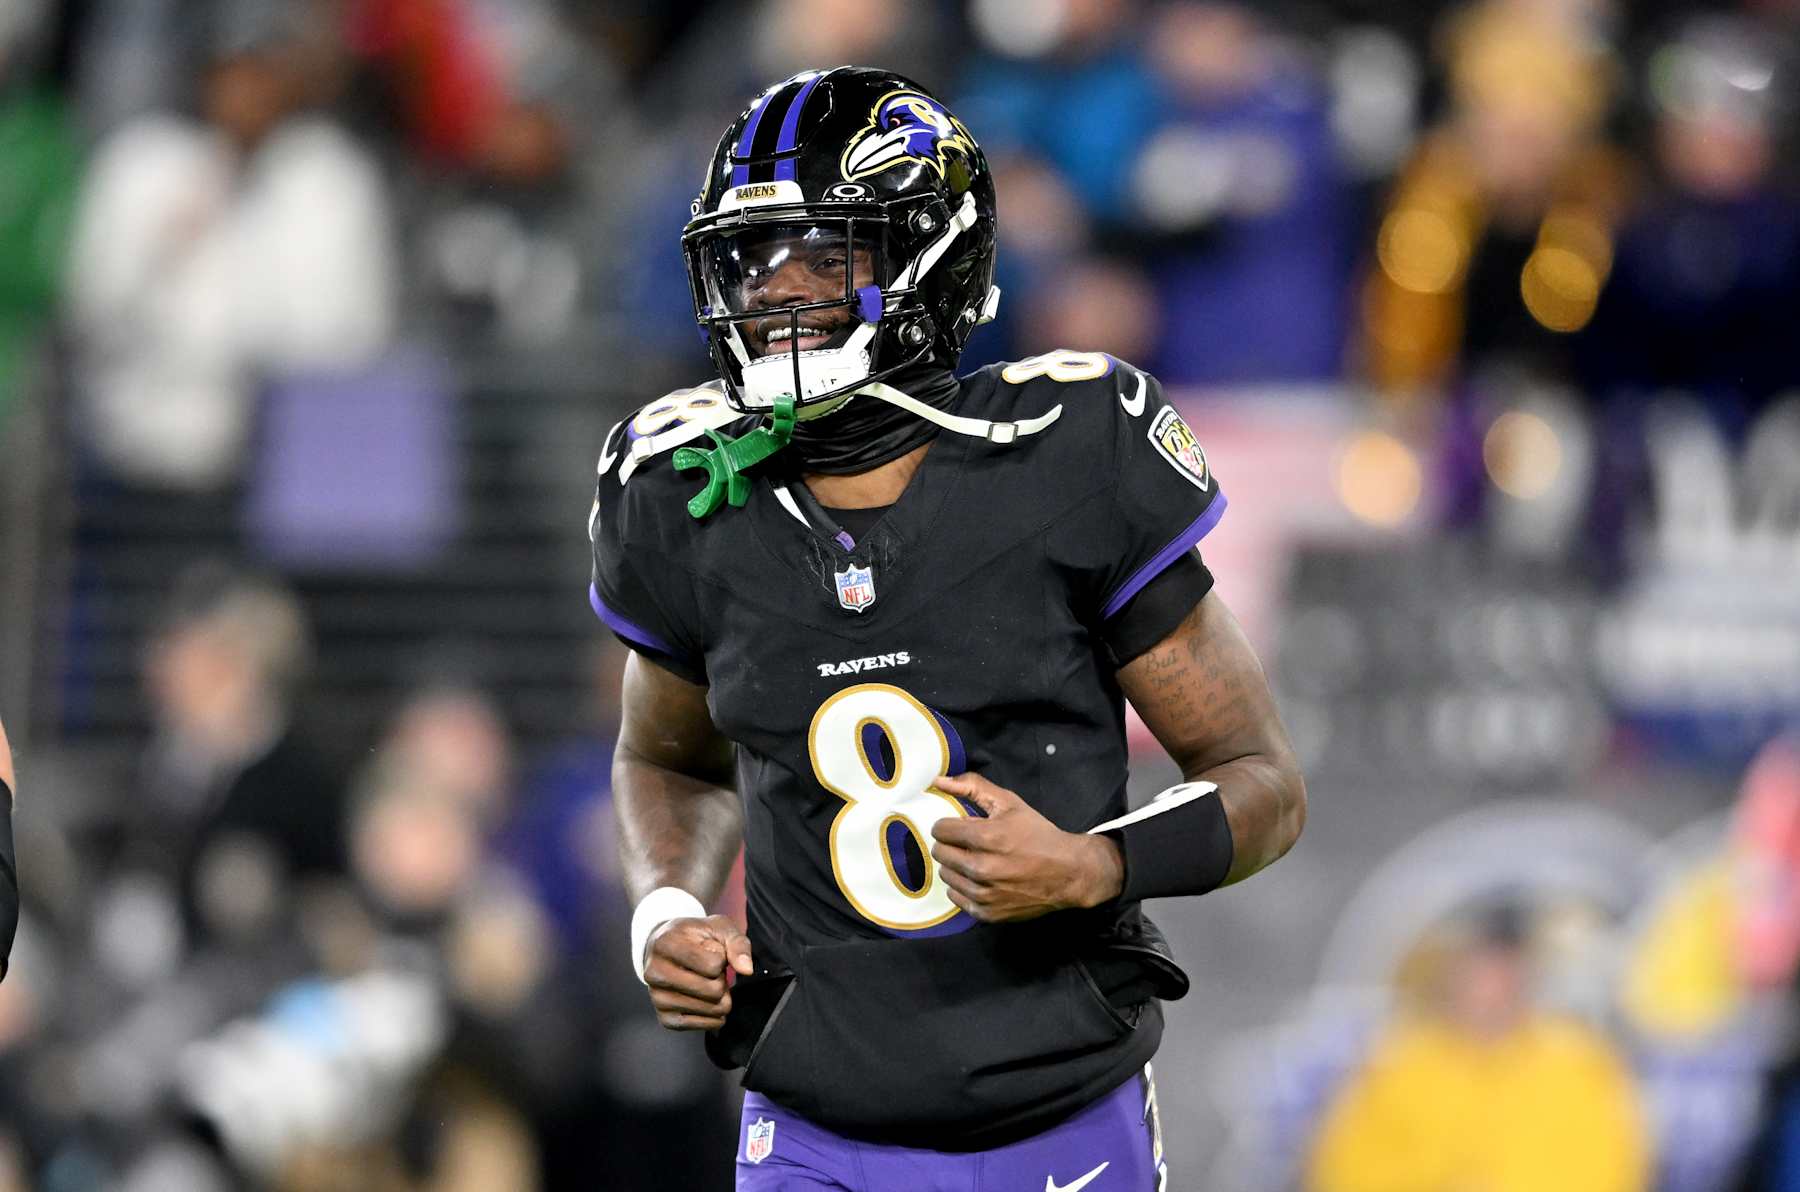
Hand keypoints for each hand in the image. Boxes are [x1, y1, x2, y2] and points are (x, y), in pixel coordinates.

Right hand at [643, 914, 753, 1029]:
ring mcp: (657, 998)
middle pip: (713, 990)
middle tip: (711, 970)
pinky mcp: (665, 1018)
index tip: (710, 951)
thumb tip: (747, 970)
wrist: (666, 948)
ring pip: (711, 1009)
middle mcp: (654, 972)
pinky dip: (714, 1015)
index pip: (713, 965)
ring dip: (719, 997)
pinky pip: (704, 1025)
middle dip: (722, 980)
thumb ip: (738, 944)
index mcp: (665, 944)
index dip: (722, 958)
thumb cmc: (695, 937)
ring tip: (705, 981)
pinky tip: (706, 999)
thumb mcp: (719, 928)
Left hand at [929, 772, 1123, 922]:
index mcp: (985, 838)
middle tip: (972, 844)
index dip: (950, 825)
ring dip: (957, 866)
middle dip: (952, 844)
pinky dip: (964, 886)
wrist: (1068, 873)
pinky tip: (982, 879)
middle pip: (940, 852)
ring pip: (945, 875)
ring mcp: (983, 894)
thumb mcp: (1009, 803)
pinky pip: (955, 896)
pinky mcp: (986, 913)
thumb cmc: (1038, 834)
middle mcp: (981, 868)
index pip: (940, 830)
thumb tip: (938, 781)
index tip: (963, 827)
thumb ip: (972, 787)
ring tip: (979, 860)